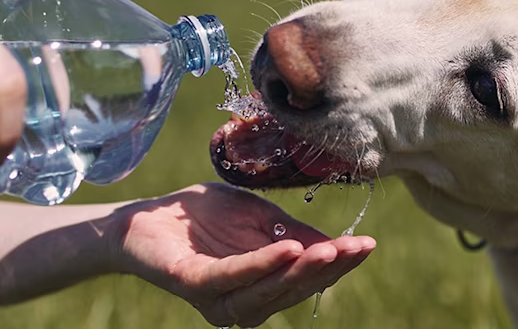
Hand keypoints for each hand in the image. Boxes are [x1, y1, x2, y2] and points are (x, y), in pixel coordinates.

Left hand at [109, 182, 375, 327]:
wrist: (149, 215)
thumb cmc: (205, 218)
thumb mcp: (259, 219)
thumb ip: (292, 233)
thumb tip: (334, 245)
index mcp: (262, 286)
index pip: (307, 279)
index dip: (339, 264)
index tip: (368, 243)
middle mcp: (243, 302)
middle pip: (293, 289)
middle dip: (328, 268)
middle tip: (356, 246)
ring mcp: (218, 297)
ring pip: (268, 290)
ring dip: (301, 271)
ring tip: (329, 249)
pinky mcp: (194, 283)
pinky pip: (232, 277)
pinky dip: (262, 264)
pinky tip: (287, 248)